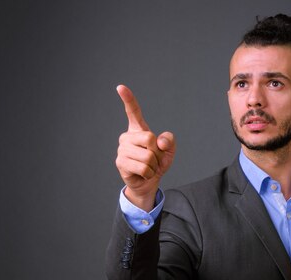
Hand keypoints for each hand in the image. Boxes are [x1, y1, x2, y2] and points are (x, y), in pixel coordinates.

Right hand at [115, 85, 175, 211]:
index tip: (120, 87)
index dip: (128, 99)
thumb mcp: (169, 151)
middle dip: (158, 152)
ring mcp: (122, 149)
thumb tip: (160, 141)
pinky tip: (143, 174)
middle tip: (154, 159)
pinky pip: (143, 167)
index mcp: (138, 130)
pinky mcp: (120, 162)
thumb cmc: (157, 163)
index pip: (133, 112)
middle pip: (149, 138)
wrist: (148, 182)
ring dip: (154, 165)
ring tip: (148, 167)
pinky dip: (149, 173)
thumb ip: (170, 141)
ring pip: (148, 156)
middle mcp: (127, 137)